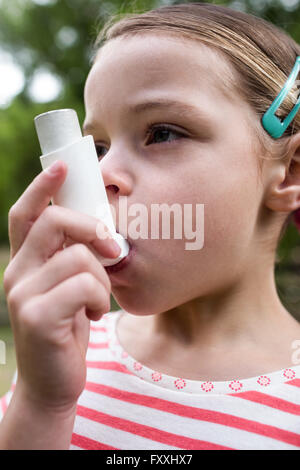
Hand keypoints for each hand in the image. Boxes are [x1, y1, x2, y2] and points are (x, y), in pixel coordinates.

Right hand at [3, 160, 120, 410]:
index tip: (62, 166)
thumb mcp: (69, 287)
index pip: (26, 214)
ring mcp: (21, 294)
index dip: (43, 187)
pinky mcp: (36, 316)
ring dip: (101, 279)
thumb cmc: (68, 328)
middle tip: (111, 249)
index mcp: (25, 262)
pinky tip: (94, 316)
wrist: (54, 382)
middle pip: (55, 222)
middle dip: (92, 228)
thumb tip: (99, 228)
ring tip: (97, 300)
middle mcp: (16, 272)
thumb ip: (72, 258)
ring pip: (79, 257)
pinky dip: (99, 299)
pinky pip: (84, 286)